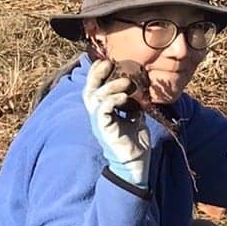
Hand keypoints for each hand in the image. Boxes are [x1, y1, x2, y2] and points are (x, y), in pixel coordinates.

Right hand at [82, 59, 151, 186]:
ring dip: (111, 86)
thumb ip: (132, 104)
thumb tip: (137, 90)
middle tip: (109, 63)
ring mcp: (99, 122)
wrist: (135, 163)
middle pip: (89, 89)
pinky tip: (124, 97)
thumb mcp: (135, 117)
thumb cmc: (134, 142)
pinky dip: (112, 100)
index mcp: (102, 111)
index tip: (107, 62)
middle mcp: (97, 115)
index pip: (94, 88)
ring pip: (96, 97)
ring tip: (127, 83)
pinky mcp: (104, 129)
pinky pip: (103, 110)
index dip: (96, 74)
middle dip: (96, 74)